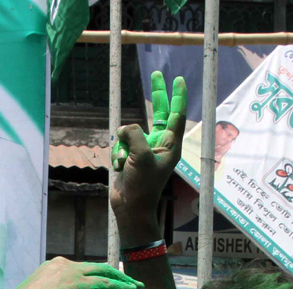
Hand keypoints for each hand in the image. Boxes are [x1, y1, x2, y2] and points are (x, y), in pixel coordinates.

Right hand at [0, 257, 143, 288]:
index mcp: (50, 267)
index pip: (80, 267)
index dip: (95, 274)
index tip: (106, 281)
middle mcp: (62, 265)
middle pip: (96, 266)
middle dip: (114, 273)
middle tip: (128, 282)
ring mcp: (71, 273)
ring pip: (105, 272)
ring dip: (122, 280)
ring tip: (136, 287)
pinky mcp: (79, 286)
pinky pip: (106, 284)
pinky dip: (121, 287)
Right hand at [110, 72, 185, 244]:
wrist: (130, 208)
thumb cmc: (142, 185)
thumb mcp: (140, 155)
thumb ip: (134, 134)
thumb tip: (125, 128)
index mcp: (169, 145)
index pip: (176, 115)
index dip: (177, 96)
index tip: (178, 79)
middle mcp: (159, 145)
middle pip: (159, 112)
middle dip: (157, 95)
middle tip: (157, 74)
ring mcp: (144, 150)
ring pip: (130, 133)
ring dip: (123, 146)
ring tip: (125, 164)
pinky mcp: (130, 157)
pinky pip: (120, 145)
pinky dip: (117, 156)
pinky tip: (120, 169)